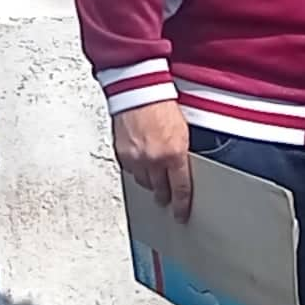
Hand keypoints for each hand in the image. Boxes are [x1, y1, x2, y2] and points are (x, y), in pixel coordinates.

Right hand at [112, 99, 192, 221]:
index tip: (181, 214)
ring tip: (153, 178)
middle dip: (164, 196)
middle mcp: (154, 159)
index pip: (180, 189)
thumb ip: (181, 153)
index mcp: (174, 154)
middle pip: (159, 190)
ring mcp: (136, 158)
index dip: (181, 205)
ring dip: (150, 182)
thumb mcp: (182, 130)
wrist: (138, 90)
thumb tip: (181, 169)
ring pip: (143, 182)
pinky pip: (130, 171)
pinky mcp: (121, 153)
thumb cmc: (161, 104)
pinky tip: (140, 163)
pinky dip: (136, 170)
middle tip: (166, 199)